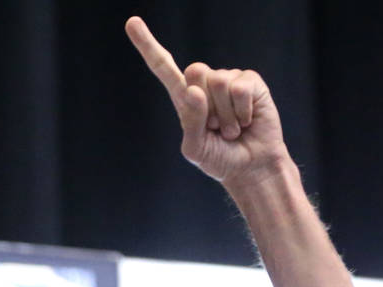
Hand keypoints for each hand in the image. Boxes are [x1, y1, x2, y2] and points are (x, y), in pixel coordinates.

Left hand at [125, 17, 288, 185]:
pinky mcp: (250, 81)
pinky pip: (240, 88)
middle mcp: (204, 84)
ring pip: (218, 81)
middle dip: (205, 104)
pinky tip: (246, 121)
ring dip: (225, 115)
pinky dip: (242, 112)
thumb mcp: (195, 148)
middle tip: (216, 127)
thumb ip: (191, 123)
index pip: (163, 67)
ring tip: (231, 129)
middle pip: (194, 70)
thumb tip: (194, 90)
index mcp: (184, 98)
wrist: (251, 167)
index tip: (132, 23)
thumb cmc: (219, 158)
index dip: (148, 45)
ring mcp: (228, 79)